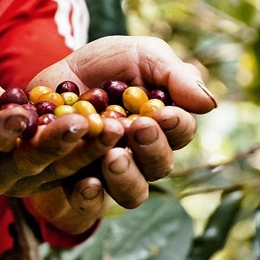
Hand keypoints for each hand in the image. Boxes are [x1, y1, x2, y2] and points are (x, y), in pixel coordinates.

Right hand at [0, 65, 126, 203]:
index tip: (18, 116)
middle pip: (26, 163)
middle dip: (55, 143)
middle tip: (83, 122)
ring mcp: (24, 183)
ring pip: (58, 170)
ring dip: (88, 150)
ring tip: (115, 127)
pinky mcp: (49, 179)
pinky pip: (76, 171)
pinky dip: (99, 155)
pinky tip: (124, 137)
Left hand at [26, 35, 215, 225]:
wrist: (51, 77)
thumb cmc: (103, 65)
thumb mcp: (140, 55)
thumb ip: (174, 74)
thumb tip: (209, 104)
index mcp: (163, 126)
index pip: (180, 133)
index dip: (176, 126)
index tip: (163, 113)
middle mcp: (142, 156)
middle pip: (159, 167)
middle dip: (152, 149)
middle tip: (137, 129)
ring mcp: (110, 174)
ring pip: (132, 193)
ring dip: (127, 177)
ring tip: (113, 157)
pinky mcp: (76, 186)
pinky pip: (88, 204)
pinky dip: (90, 196)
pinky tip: (85, 182)